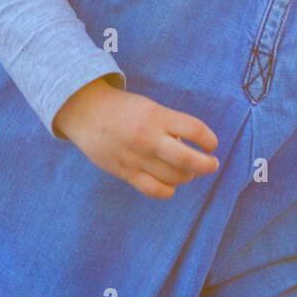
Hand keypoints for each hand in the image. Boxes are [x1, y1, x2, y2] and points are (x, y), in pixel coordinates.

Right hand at [54, 78, 219, 199]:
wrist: (85, 112)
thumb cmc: (122, 108)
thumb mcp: (148, 107)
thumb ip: (169, 126)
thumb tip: (191, 148)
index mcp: (156, 116)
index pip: (195, 130)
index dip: (209, 140)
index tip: (211, 144)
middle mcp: (148, 137)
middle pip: (188, 160)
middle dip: (206, 165)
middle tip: (212, 164)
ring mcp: (136, 157)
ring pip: (174, 177)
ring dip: (188, 176)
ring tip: (189, 172)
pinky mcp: (125, 172)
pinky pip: (154, 189)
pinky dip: (168, 189)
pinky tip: (170, 183)